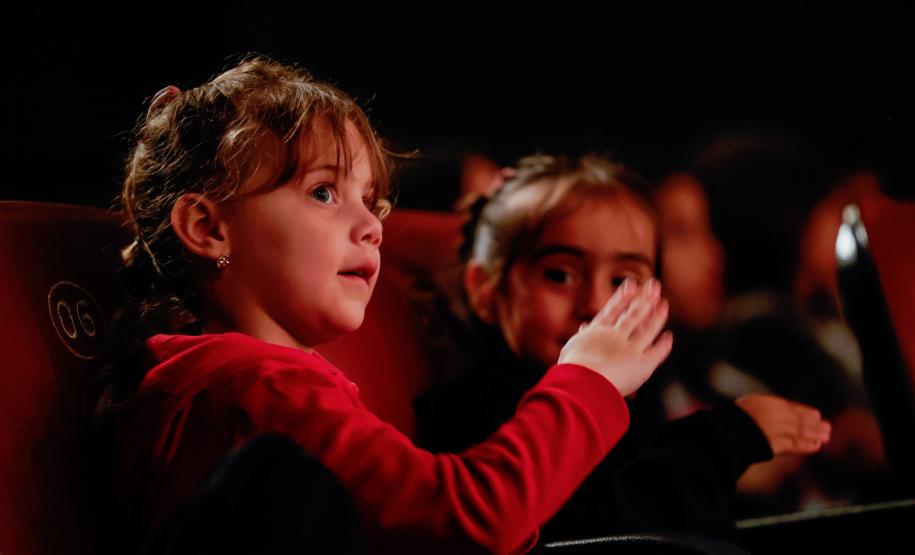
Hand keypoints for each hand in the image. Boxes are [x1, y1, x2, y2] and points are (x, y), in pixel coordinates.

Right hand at [559, 279, 672, 396]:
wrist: (582, 382)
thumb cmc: (572, 370)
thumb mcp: (571, 349)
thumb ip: (583, 336)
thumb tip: (583, 327)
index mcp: (596, 332)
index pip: (612, 311)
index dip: (622, 297)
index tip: (631, 285)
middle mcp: (615, 337)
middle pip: (632, 314)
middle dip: (643, 299)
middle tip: (654, 285)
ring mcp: (629, 348)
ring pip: (646, 329)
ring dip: (656, 316)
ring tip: (664, 304)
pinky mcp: (641, 363)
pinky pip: (656, 353)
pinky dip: (663, 345)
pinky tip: (668, 337)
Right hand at [736, 394, 831, 455]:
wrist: (729, 431)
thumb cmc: (736, 417)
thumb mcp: (752, 403)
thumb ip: (768, 405)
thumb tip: (781, 408)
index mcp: (772, 403)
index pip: (794, 408)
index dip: (806, 413)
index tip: (816, 415)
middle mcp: (779, 416)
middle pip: (802, 420)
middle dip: (816, 425)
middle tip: (827, 427)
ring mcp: (779, 431)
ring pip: (802, 432)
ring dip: (816, 435)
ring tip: (825, 437)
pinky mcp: (777, 445)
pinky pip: (795, 446)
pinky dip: (807, 446)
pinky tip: (816, 446)